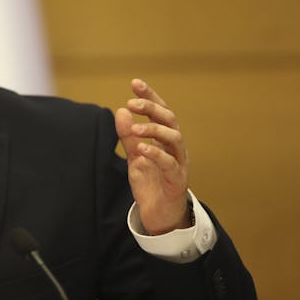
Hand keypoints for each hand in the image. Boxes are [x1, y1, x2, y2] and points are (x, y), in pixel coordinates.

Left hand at [115, 79, 188, 234]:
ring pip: (175, 138)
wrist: (160, 216)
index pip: (160, 111)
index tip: (135, 83)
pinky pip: (170, 164)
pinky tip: (141, 149)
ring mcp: (179, 163)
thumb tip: (121, 110)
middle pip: (170, 120)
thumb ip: (128, 136)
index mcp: (165, 139)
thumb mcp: (134, 156)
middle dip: (152, 108)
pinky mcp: (177, 181)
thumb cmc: (151, 183)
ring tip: (135, 128)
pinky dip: (156, 154)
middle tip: (132, 103)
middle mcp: (175, 148)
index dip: (150, 96)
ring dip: (154, 129)